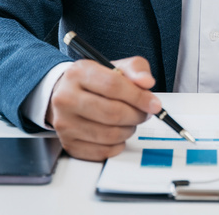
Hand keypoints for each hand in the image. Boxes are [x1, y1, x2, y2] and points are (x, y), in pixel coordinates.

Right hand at [45, 56, 160, 160]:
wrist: (65, 95)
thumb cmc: (94, 82)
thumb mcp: (116, 67)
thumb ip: (136, 69)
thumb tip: (146, 83)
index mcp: (78, 73)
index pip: (113, 85)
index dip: (138, 97)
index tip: (154, 104)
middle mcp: (66, 98)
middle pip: (112, 113)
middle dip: (136, 115)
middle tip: (144, 113)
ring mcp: (65, 123)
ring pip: (110, 135)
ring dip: (128, 130)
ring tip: (130, 121)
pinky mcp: (69, 144)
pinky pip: (103, 151)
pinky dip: (117, 145)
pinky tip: (117, 133)